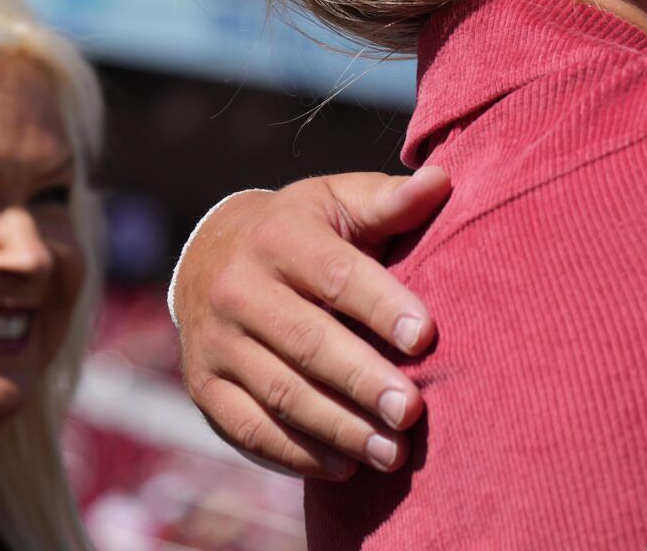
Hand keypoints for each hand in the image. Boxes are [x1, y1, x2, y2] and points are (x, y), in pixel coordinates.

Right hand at [174, 167, 449, 477]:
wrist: (210, 253)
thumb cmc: (304, 228)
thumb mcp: (339, 201)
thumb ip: (390, 201)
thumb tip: (442, 181)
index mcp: (280, 237)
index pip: (336, 276)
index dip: (381, 306)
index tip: (425, 337)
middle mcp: (238, 290)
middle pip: (307, 343)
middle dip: (363, 381)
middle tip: (413, 411)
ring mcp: (215, 343)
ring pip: (280, 394)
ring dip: (339, 428)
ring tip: (393, 451)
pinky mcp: (205, 387)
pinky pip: (249, 430)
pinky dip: (297, 454)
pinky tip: (345, 466)